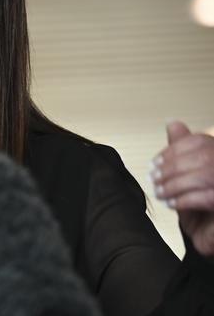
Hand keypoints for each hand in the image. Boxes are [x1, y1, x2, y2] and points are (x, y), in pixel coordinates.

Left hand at [150, 120, 213, 257]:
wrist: (208, 238)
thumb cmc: (199, 207)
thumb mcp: (185, 176)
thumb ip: (181, 152)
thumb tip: (174, 124)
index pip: (201, 141)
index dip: (174, 149)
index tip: (155, 162)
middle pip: (204, 156)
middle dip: (172, 167)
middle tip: (154, 178)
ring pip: (206, 175)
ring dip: (176, 184)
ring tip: (160, 193)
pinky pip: (208, 197)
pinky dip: (185, 199)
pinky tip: (172, 204)